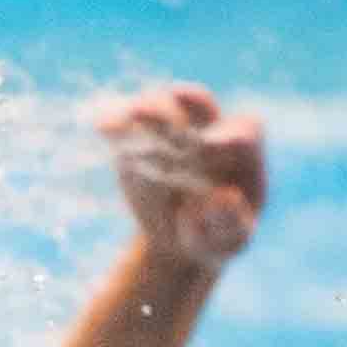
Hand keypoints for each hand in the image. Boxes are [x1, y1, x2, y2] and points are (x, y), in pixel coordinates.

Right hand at [99, 83, 265, 271]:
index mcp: (242, 153)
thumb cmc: (213, 239)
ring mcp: (171, 134)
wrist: (177, 240)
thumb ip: (230, 223)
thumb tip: (225, 197)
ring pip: (161, 107)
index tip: (210, 145)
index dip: (230, 134)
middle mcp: (208, 132)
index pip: (244, 131)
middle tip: (172, 115)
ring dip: (148, 109)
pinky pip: (126, 129)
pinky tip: (103, 126)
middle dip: (188, 105)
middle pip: (201, 106)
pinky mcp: (138, 142)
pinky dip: (115, 126)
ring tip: (131, 116)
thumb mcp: (226, 242)